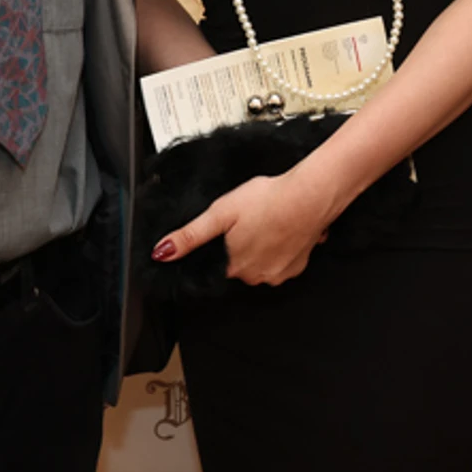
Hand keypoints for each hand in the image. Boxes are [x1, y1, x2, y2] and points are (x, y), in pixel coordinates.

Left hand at [152, 170, 337, 286]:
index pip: (217, 266)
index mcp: (234, 265)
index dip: (221, 247)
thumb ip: (191, 236)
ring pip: (261, 264)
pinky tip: (282, 229)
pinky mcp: (298, 267)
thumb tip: (162, 253)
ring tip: (267, 222)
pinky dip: (281, 249)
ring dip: (262, 248)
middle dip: (241, 246)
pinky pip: (282, 263)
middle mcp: (255, 276)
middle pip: (239, 266)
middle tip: (249, 221)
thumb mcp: (221, 212)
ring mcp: (278, 274)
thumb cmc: (268, 200)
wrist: (310, 196)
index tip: (230, 232)